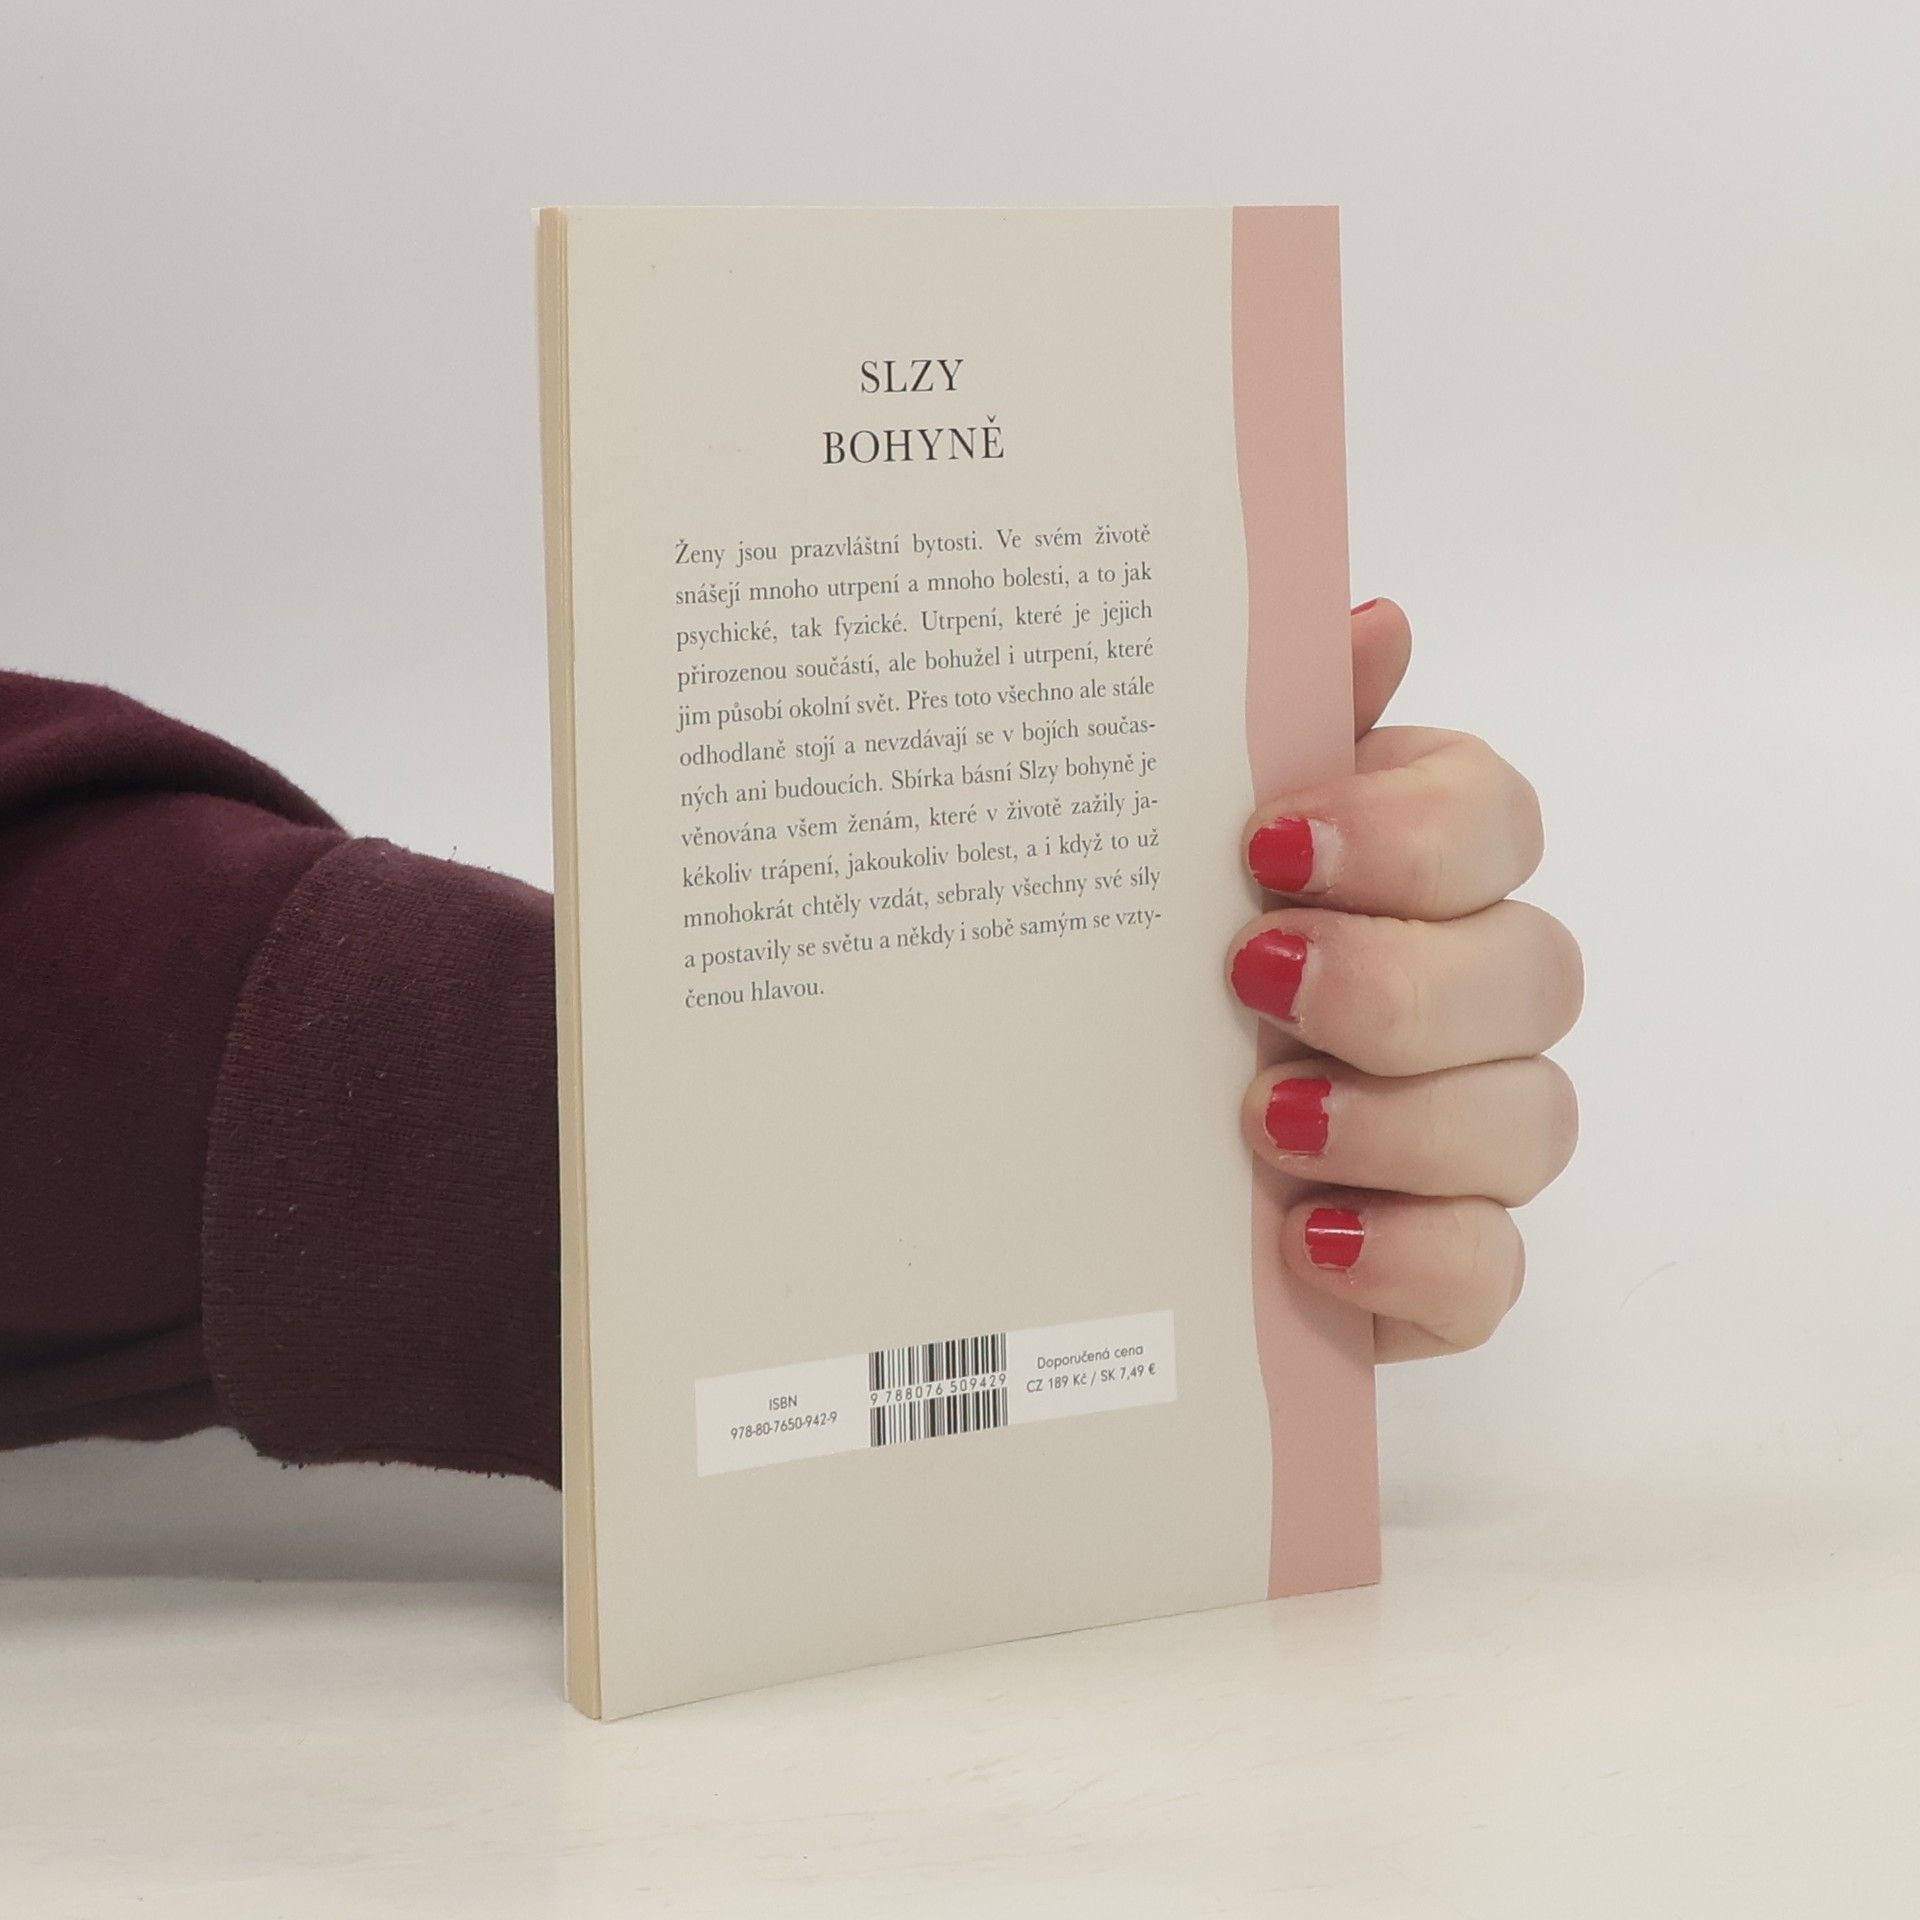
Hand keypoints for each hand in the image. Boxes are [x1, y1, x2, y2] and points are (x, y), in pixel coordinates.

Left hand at [1227, 599, 1581, 1359]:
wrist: (1080, 1167)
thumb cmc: (1151, 984)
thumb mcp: (1173, 854)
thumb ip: (1276, 734)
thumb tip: (1371, 622)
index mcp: (1408, 879)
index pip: (1493, 819)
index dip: (1408, 829)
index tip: (1266, 850)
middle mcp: (1464, 1000)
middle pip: (1533, 969)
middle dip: (1398, 980)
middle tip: (1253, 980)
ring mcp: (1464, 1142)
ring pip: (1532, 1120)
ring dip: (1401, 1120)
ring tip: (1262, 1122)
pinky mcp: (1440, 1267)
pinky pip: (1493, 1272)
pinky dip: (1413, 1256)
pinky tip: (1310, 1240)